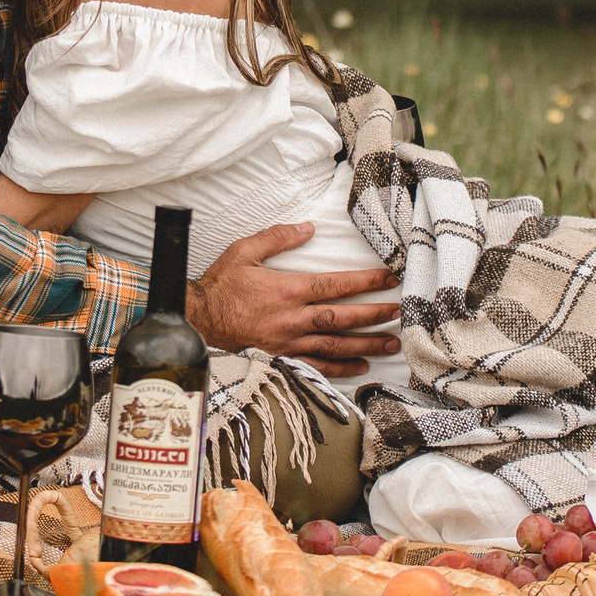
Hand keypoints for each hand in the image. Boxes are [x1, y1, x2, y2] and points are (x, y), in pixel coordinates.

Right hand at [186, 222, 402, 378]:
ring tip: (391, 344)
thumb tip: (308, 228)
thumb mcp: (244, 251)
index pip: (336, 285)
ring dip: (366, 344)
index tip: (388, 279)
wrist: (198, 320)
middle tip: (398, 313)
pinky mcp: (282, 358)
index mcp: (287, 290)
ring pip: (335, 345)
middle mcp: (292, 319)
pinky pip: (316, 366)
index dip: (366, 282)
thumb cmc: (221, 286)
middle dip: (374, 315)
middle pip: (342, 317)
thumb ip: (277, 238)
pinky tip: (360, 366)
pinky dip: (340, 368)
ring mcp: (288, 342)